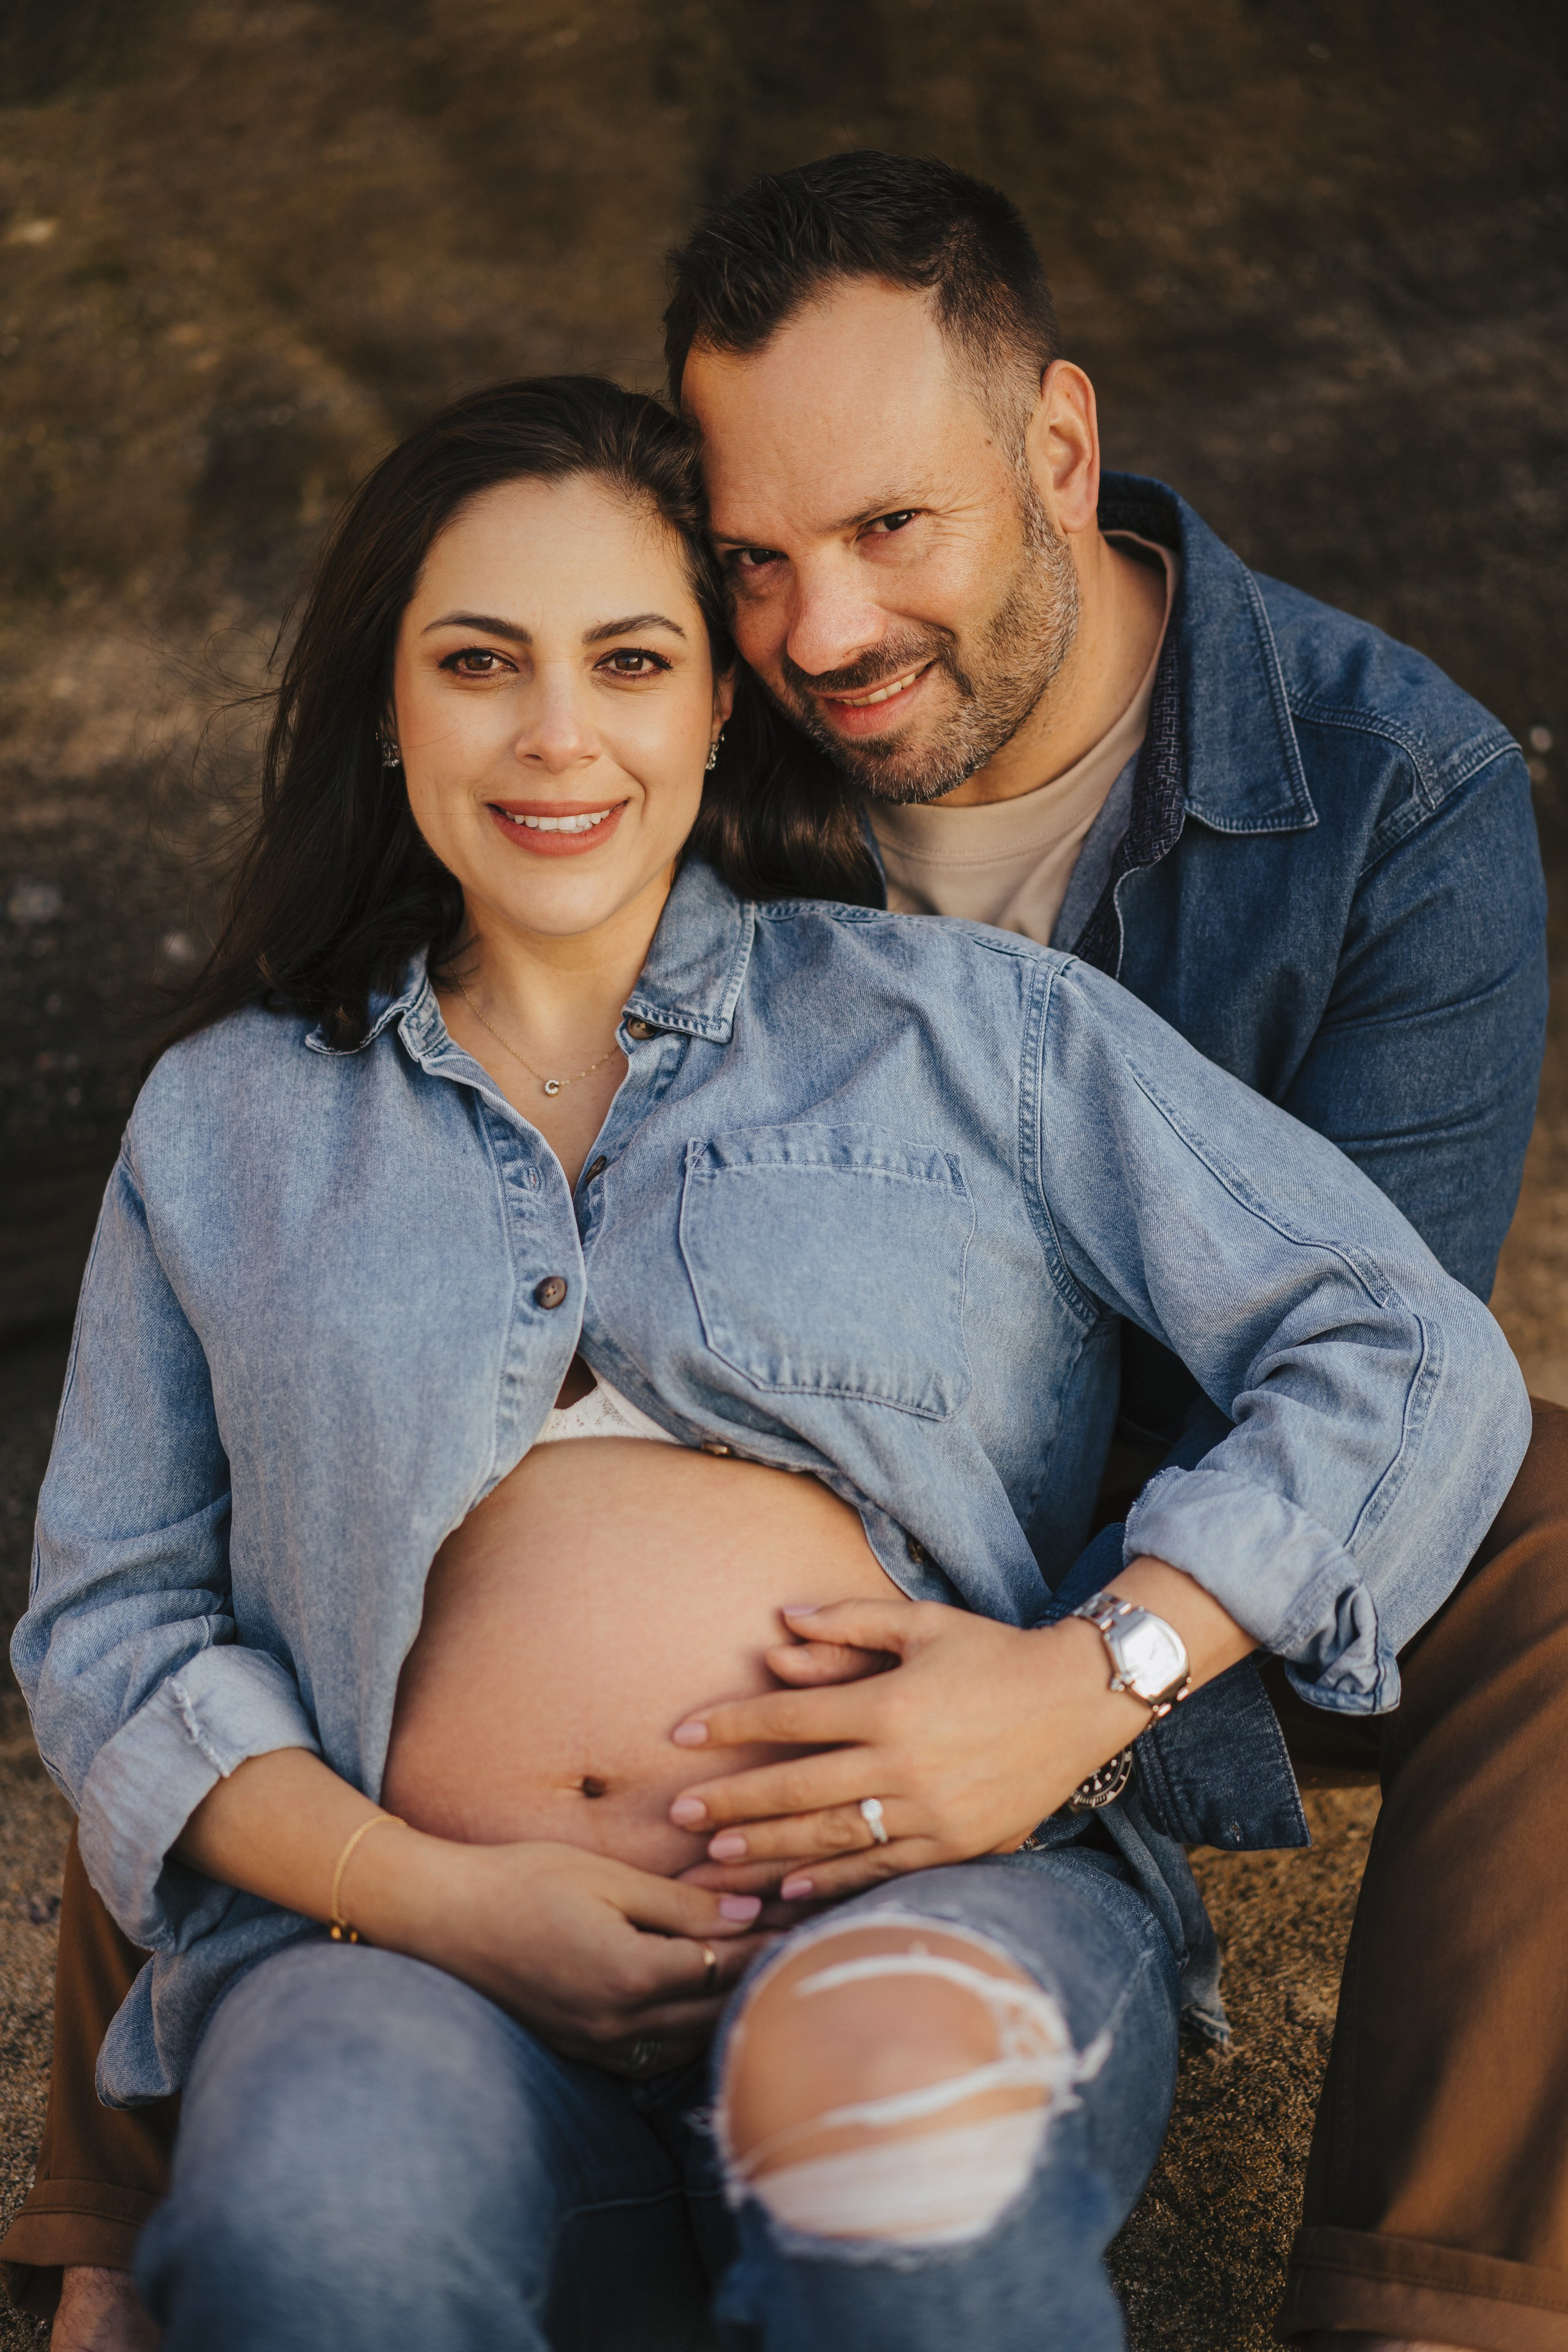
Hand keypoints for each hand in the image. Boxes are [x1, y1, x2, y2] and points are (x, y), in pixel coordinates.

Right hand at [371, 1836, 772, 2075]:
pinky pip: (651, 2054)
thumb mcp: (608, 1879)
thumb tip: (747, 1912)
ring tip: (759, 1973)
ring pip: (687, 2041)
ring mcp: (596, 2044)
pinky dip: (685, 2032)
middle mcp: (618, 2024)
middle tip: (797, 1944)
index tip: (803, 1918)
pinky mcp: (578, 2047)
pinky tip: (699, 2005)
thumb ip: (681, 1904)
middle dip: (757, 1978)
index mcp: (631, 1976)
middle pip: (713, 2012)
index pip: (724, 1966)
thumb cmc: (524, 1881)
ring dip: (724, 2011)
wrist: (445, 1917)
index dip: (768, 1941)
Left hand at [664, 1597, 1153, 1903]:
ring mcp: (930, 1812)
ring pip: (831, 1839)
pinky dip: (833, 1883)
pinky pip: (881, 1869)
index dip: (732, 1726)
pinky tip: (791, 1893)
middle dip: (732, 1804)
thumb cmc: (995, 1653)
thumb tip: (781, 1621)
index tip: (681, 1736)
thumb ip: (849, 1621)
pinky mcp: (955, 1845)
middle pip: (798, 1788)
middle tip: (678, 1818)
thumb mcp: (923, 1623)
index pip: (791, 1718)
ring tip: (716, 1861)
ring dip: (768, 1852)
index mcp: (890, 1704)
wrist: (1078, 1702)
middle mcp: (904, 1763)